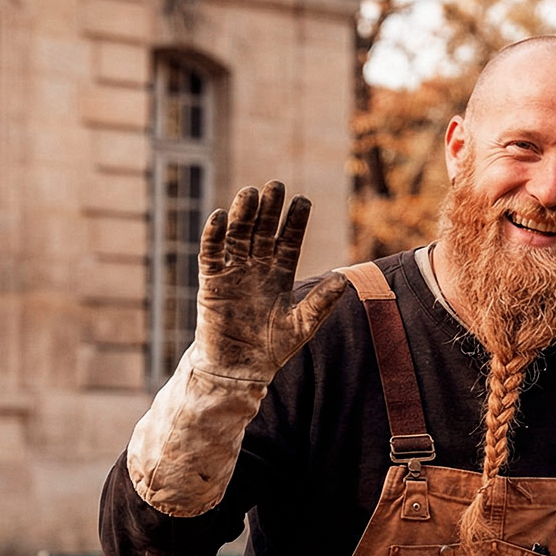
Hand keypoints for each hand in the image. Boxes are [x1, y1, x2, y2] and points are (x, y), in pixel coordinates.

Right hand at [194, 182, 348, 381]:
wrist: (238, 370)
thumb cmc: (272, 348)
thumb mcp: (302, 326)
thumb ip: (320, 303)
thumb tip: (344, 278)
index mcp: (280, 274)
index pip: (289, 240)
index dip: (295, 222)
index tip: (303, 201)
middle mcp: (257, 268)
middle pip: (263, 231)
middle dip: (269, 210)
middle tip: (275, 186)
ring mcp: (233, 272)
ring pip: (237, 236)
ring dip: (242, 215)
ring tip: (249, 193)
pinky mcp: (211, 282)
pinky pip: (211, 254)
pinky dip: (213, 236)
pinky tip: (219, 217)